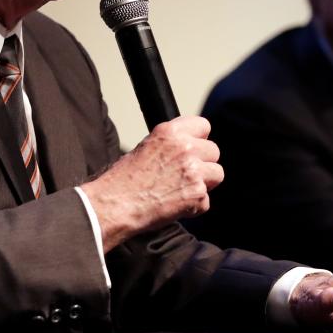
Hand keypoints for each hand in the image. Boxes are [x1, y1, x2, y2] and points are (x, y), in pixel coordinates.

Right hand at [80, 116, 222, 251]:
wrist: (115, 205)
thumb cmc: (123, 180)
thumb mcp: (146, 147)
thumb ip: (171, 144)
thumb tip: (189, 147)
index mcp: (170, 132)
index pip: (203, 125)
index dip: (199, 139)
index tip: (195, 149)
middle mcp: (185, 147)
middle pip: (214, 150)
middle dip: (204, 164)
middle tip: (185, 175)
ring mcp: (193, 171)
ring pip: (217, 174)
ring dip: (204, 184)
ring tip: (181, 191)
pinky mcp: (197, 194)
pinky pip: (206, 201)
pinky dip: (194, 207)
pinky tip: (175, 206)